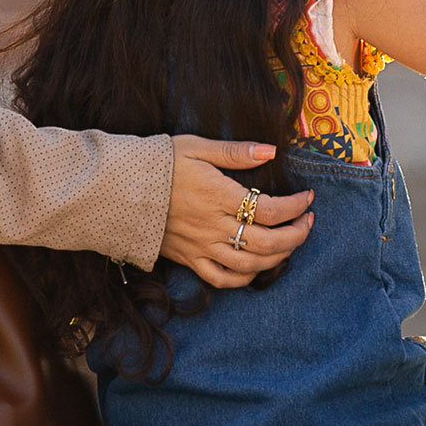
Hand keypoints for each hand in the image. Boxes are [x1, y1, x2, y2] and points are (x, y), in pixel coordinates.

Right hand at [160, 137, 314, 289]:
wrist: (116, 189)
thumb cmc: (158, 163)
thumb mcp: (195, 146)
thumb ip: (235, 152)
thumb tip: (271, 150)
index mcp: (216, 195)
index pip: (269, 209)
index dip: (295, 206)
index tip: (307, 197)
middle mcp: (211, 225)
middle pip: (267, 242)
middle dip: (296, 234)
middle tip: (308, 221)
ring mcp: (200, 246)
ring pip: (250, 264)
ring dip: (279, 256)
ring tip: (290, 242)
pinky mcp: (188, 259)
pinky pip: (222, 279)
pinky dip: (245, 277)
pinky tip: (257, 265)